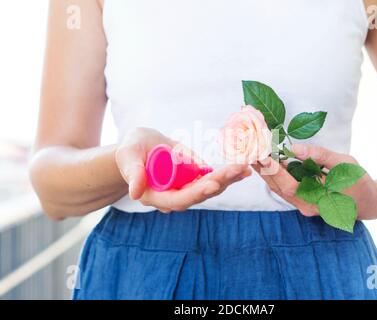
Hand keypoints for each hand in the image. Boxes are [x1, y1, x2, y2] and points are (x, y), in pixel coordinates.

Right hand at [115, 127, 251, 212]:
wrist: (140, 148)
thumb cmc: (131, 151)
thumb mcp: (129, 155)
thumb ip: (133, 172)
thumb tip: (135, 193)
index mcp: (156, 196)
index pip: (179, 199)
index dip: (197, 192)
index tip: (214, 183)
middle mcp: (173, 198)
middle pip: (200, 194)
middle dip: (220, 182)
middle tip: (239, 169)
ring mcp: (185, 190)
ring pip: (210, 188)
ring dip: (228, 179)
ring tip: (245, 168)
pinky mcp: (194, 182)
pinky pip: (212, 180)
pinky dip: (227, 174)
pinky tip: (242, 168)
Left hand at [253, 144, 376, 219]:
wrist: (369, 203)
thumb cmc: (360, 182)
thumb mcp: (344, 164)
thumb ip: (320, 156)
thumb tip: (294, 148)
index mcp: (317, 200)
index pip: (288, 185)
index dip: (274, 170)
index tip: (261, 154)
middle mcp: (306, 206)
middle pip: (278, 188)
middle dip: (264, 169)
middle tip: (250, 150)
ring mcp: (303, 205)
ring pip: (279, 189)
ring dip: (266, 172)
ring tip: (253, 154)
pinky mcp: (302, 200)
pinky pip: (285, 188)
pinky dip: (275, 175)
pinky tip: (267, 163)